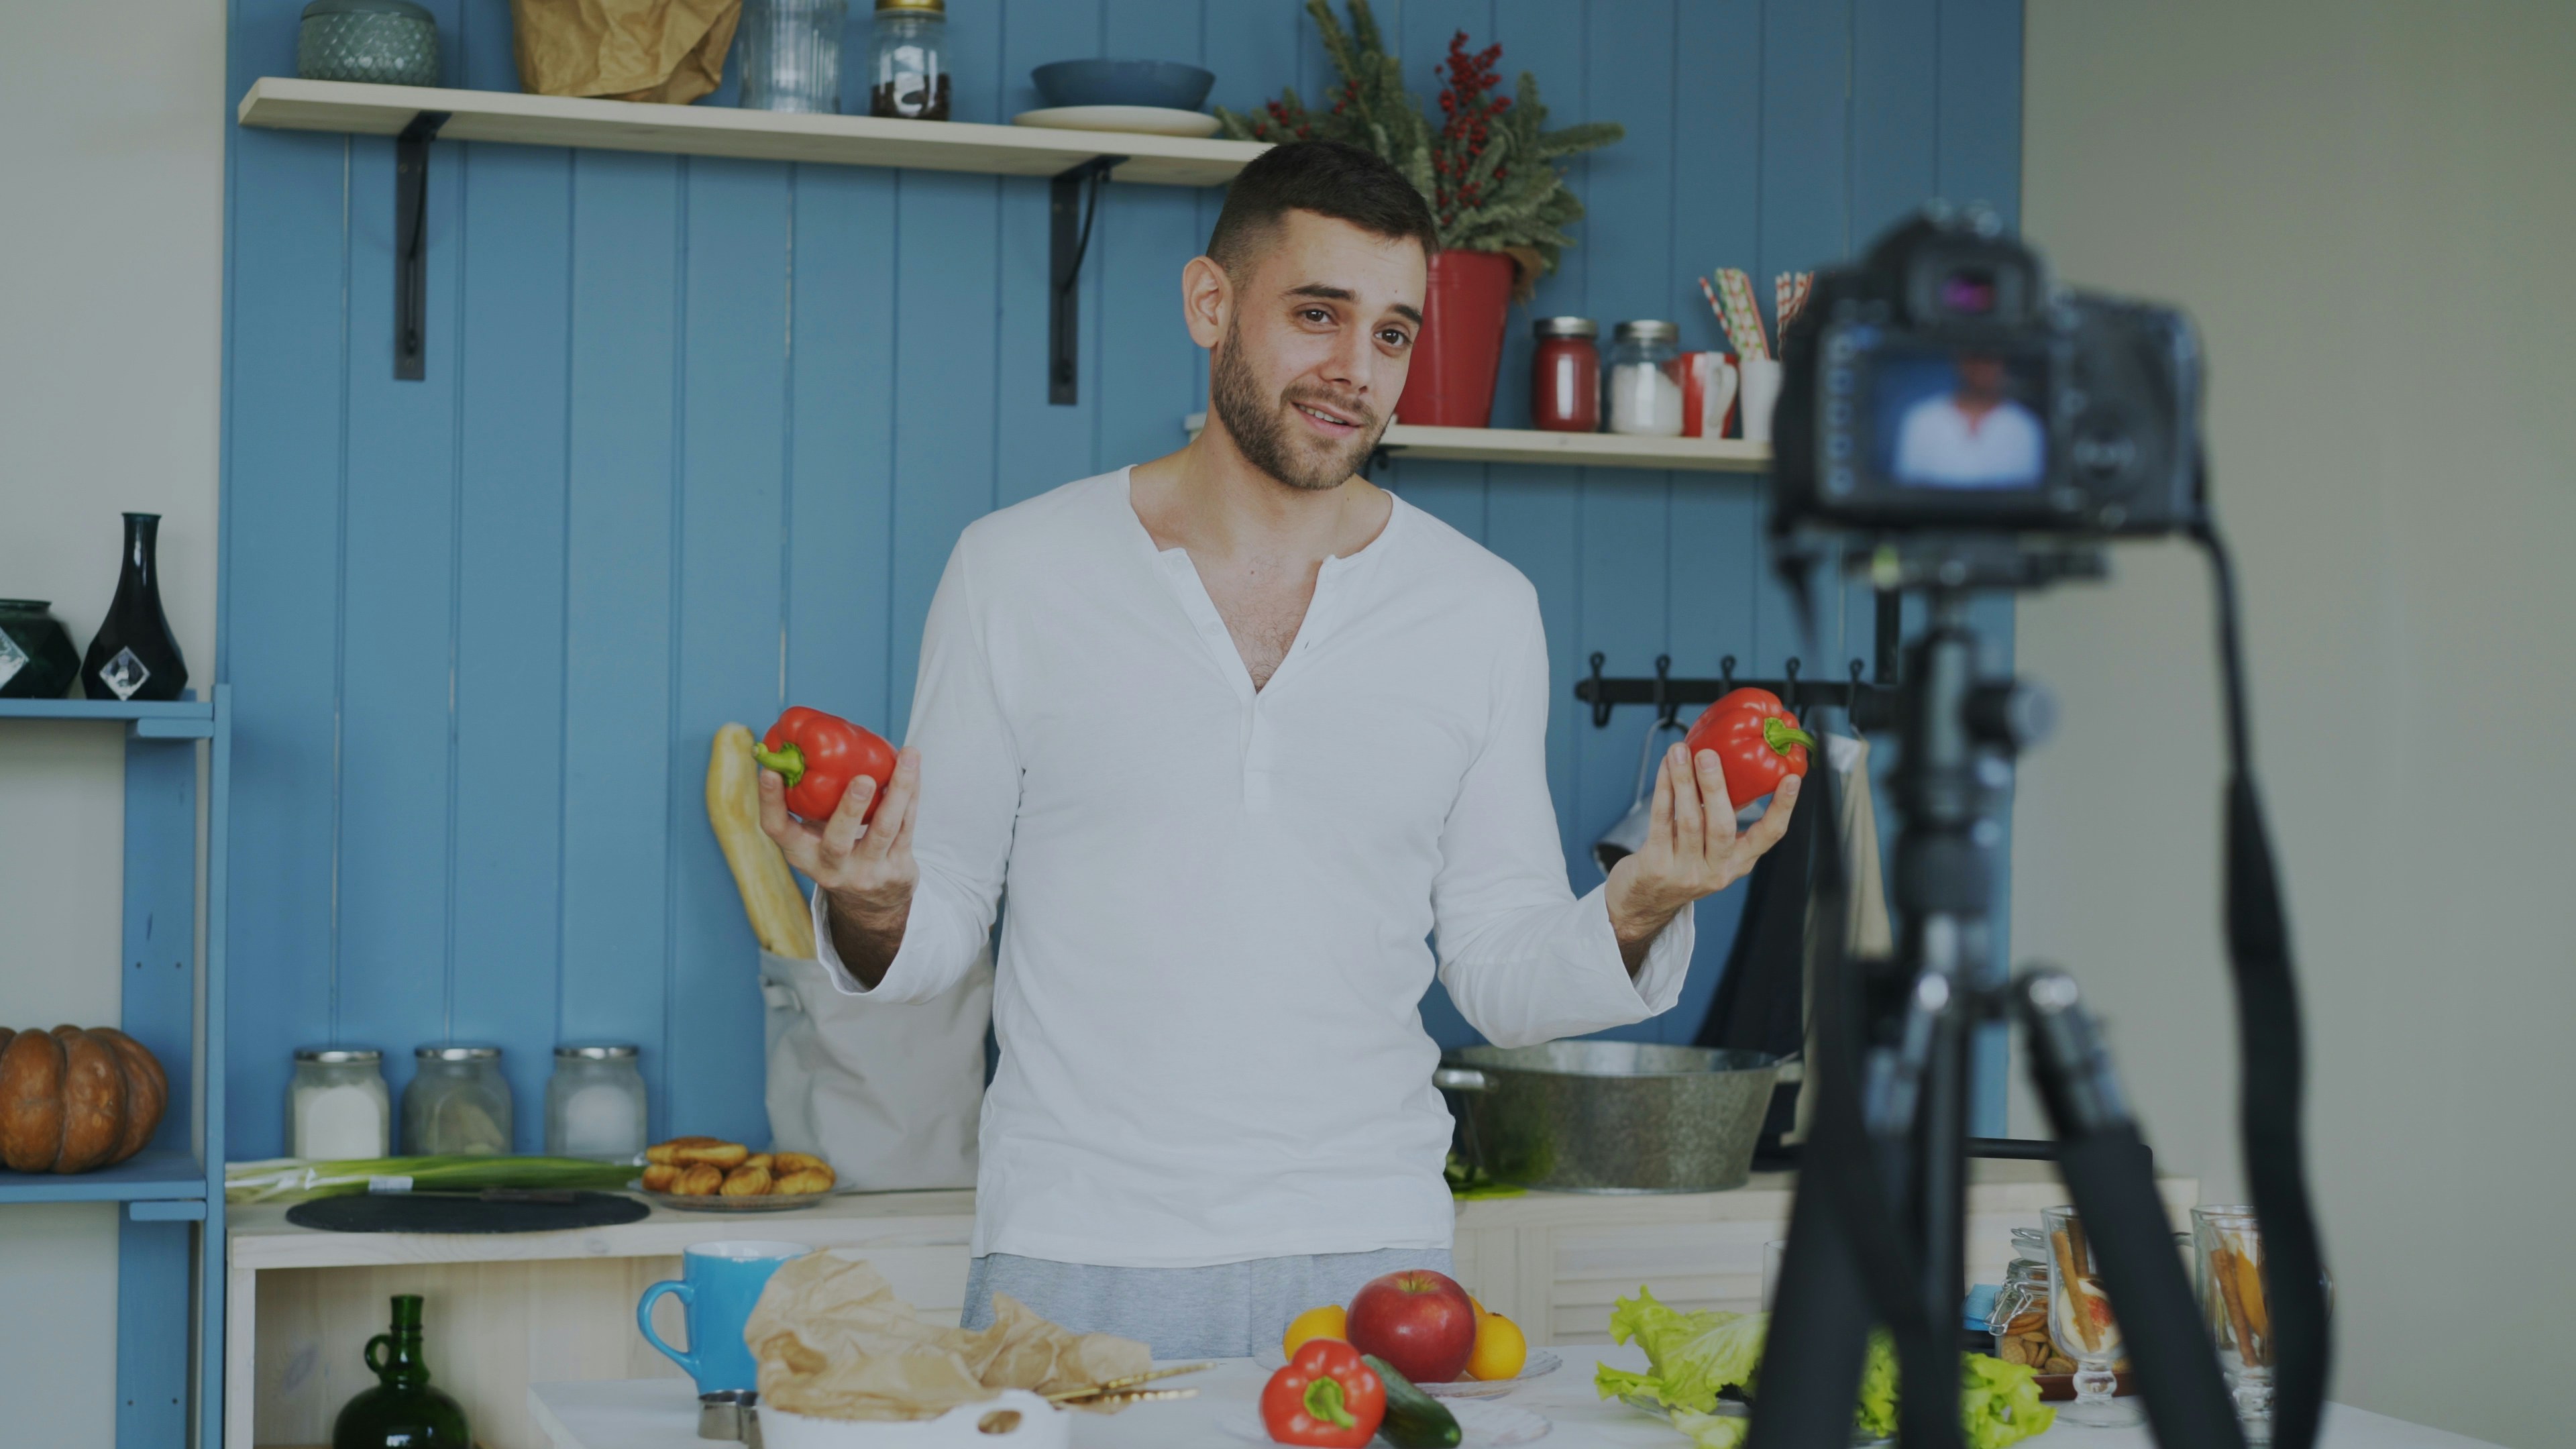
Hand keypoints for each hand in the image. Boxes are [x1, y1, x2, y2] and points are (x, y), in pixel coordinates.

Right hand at [758, 746, 920, 983]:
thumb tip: (798, 744)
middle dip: (850, 809)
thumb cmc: (838, 851)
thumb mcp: (815, 837)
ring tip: (906, 758)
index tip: (770, 771)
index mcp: (802, 853)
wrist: (873, 904)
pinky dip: (911, 794)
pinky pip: (908, 827)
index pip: (777, 830)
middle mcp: (831, 867)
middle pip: (837, 841)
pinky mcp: (897, 868)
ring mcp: (866, 871)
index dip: (770, 802)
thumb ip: (809, 802)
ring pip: (884, 830)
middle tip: (862, 779)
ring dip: (898, 791)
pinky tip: (913, 767)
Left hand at [1604, 744, 1801, 970]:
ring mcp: (1686, 872)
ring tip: (1680, 751)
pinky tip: (1665, 768)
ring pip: (1689, 820)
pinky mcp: (1657, 866)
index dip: (1782, 808)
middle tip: (1709, 755)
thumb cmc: (1682, 863)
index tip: (1791, 779)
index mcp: (1739, 862)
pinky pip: (1661, 821)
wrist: (1645, 902)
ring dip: (1684, 781)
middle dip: (1716, 787)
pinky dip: (1664, 790)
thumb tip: (1735, 766)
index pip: (1769, 836)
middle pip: (1722, 826)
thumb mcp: (1712, 849)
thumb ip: (1724, 816)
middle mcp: (1717, 870)